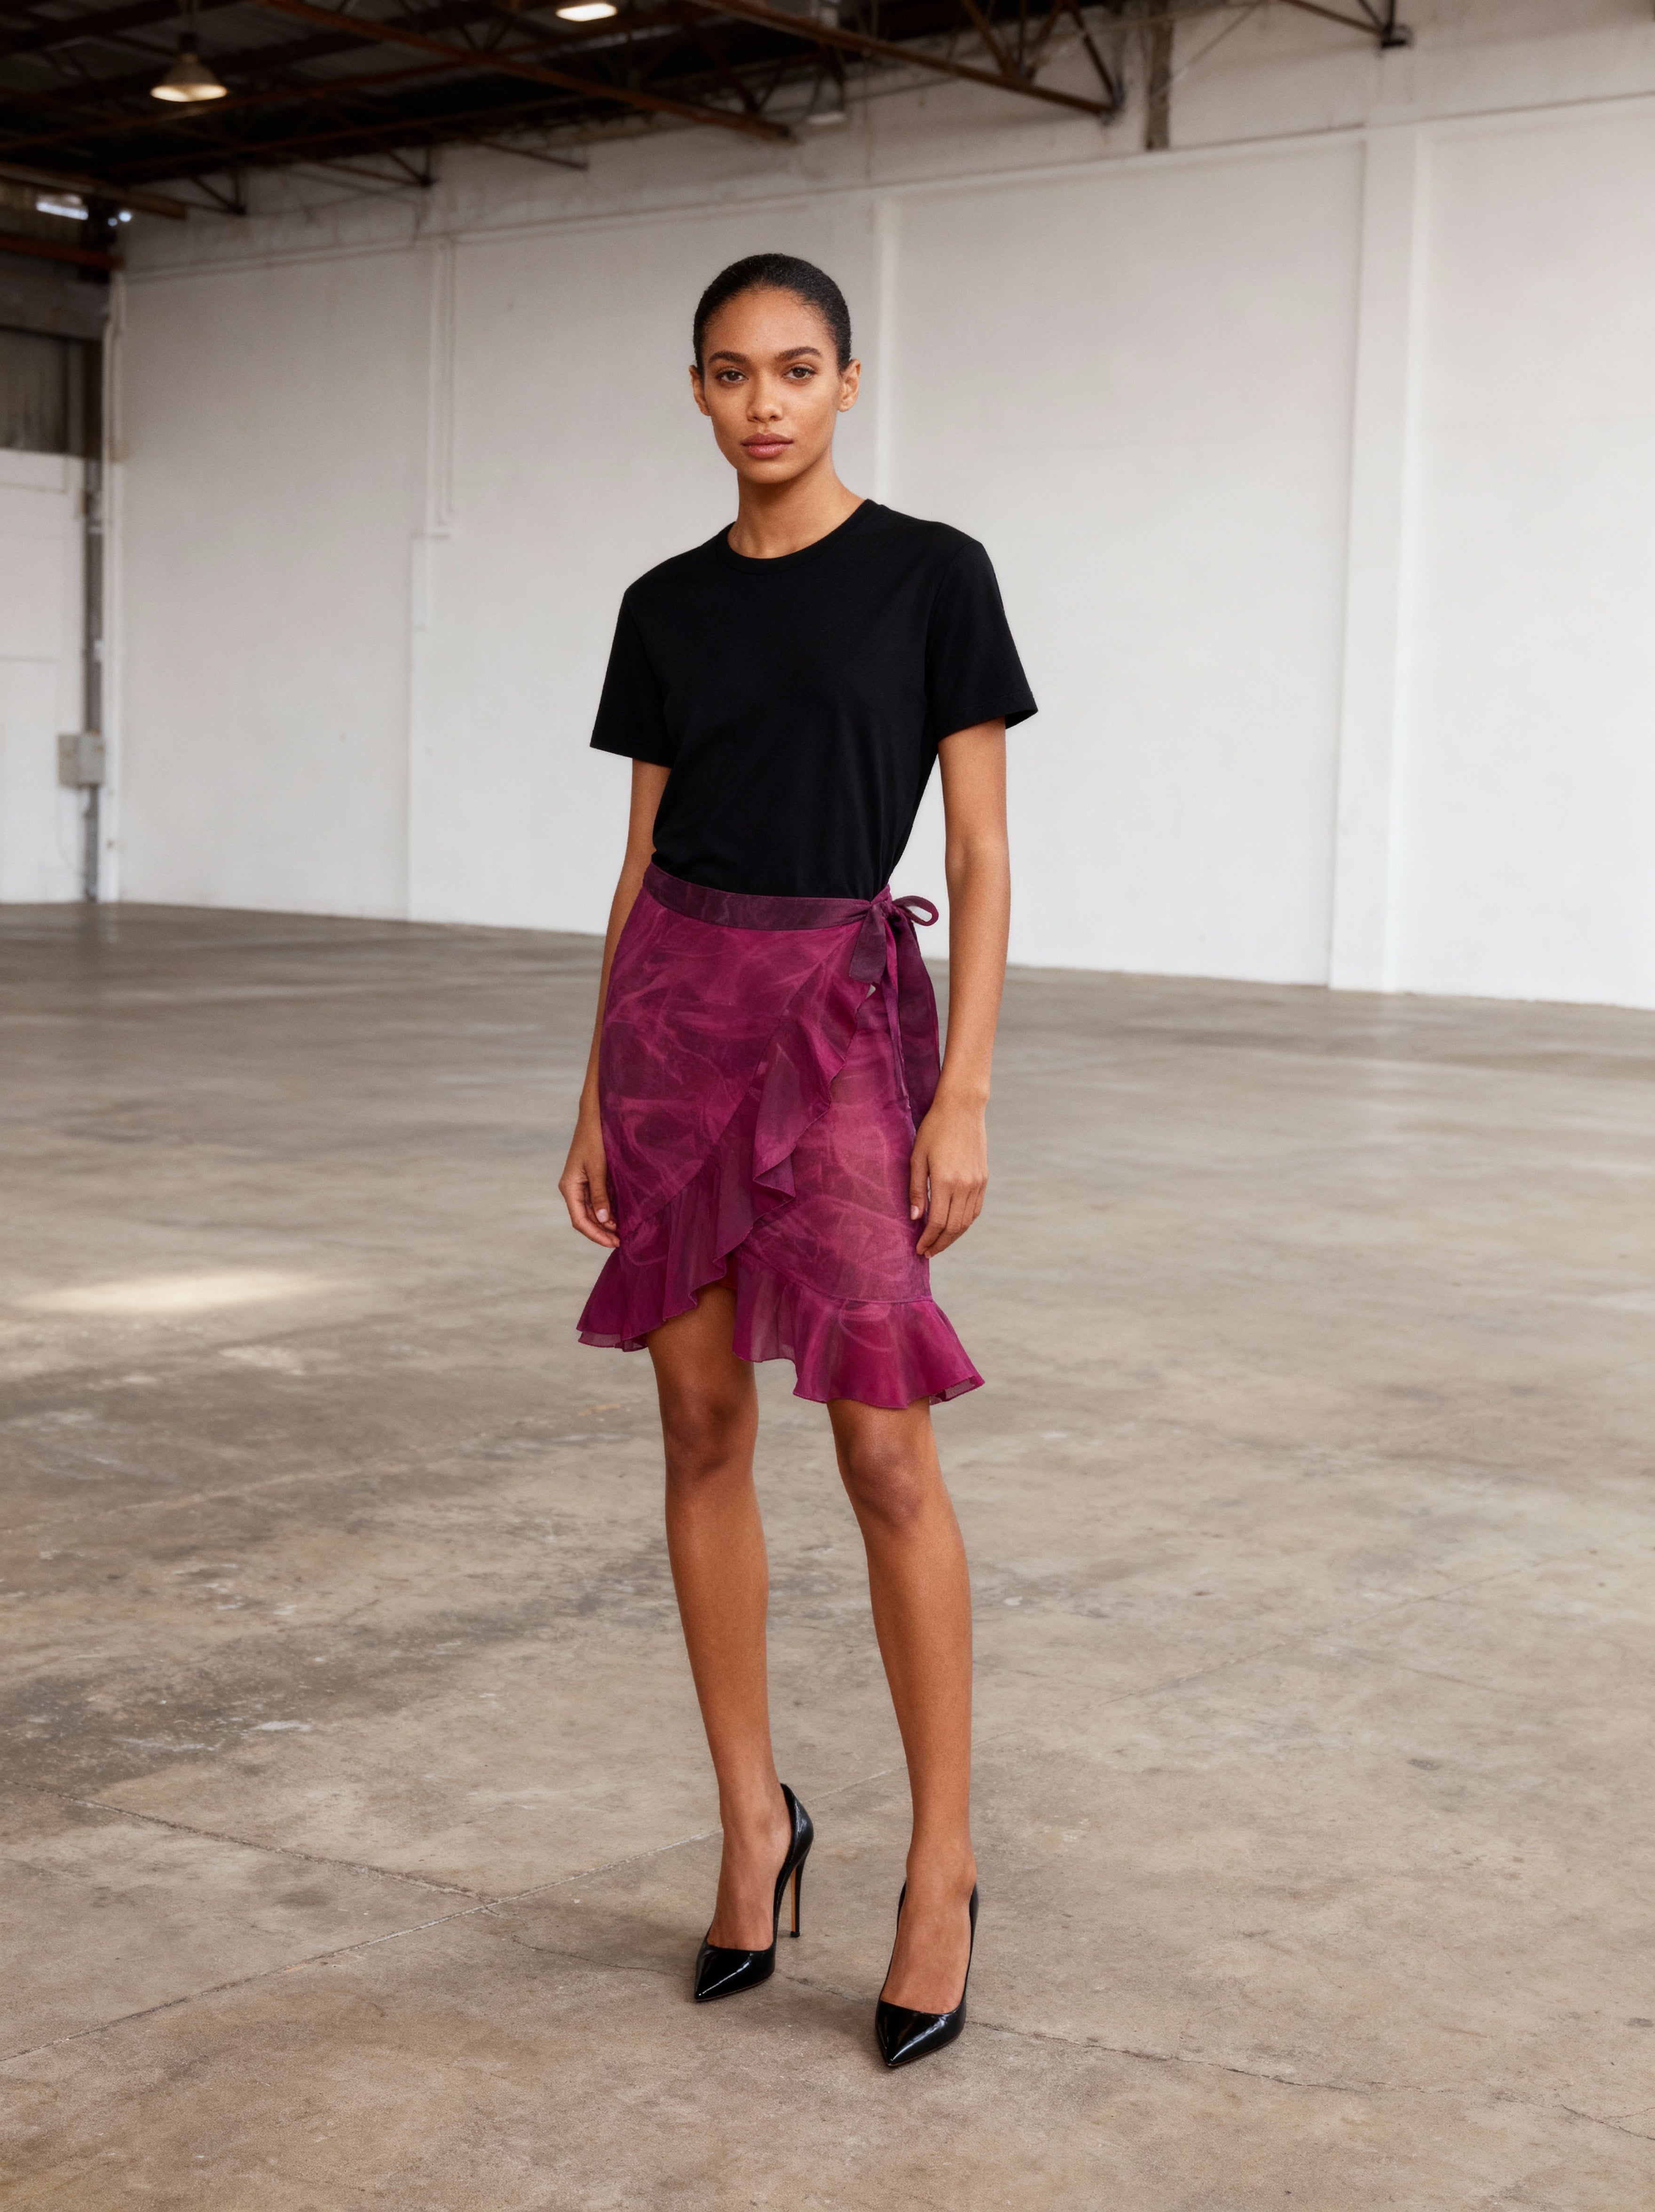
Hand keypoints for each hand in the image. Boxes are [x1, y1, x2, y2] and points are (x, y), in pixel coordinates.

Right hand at [560, 1109, 618, 1247]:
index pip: (580, 1220)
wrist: (595, 1116)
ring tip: (624, 1231)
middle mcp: (573, 1188)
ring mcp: (582, 1184)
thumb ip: (601, 1194)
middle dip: (602, 1231)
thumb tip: (604, 1220)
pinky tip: (622, 1216)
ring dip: (607, 1222)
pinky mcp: (592, 1179)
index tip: (614, 1243)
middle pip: (586, 1218)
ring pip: (593, 1211)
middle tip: (622, 1241)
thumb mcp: (598, 1168)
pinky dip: (610, 1209)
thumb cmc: (595, 1138)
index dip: (596, 1234)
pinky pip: (599, 1200)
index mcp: (569, 1186)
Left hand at [909, 1093, 987, 1258]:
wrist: (962, 1109)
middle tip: (927, 1252)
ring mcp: (977, 1183)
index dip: (928, 1239)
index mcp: (945, 1181)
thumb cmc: (934, 1130)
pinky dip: (965, 1222)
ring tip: (939, 1243)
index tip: (919, 1249)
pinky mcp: (984, 1179)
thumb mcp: (917, 1158)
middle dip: (939, 1243)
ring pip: (966, 1221)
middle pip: (953, 1227)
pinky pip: (975, 1209)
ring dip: (953, 1237)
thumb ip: (916, 1189)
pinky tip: (954, 1226)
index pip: (937, 1222)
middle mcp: (964, 1186)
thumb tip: (915, 1218)